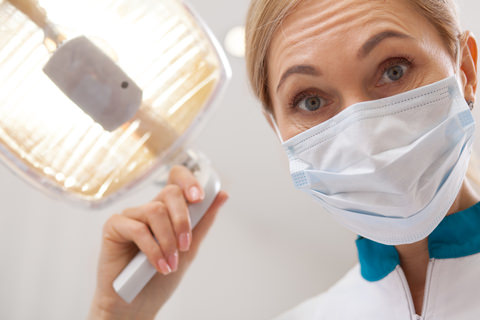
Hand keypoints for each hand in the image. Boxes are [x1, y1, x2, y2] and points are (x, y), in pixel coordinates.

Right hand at [88, 165, 228, 319]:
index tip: (199, 198)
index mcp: (167, 210)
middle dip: (183, 220)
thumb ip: (203, 221)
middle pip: (170, 192)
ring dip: (168, 240)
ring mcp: (130, 216)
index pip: (177, 178)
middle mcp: (148, 209)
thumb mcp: (189, 249)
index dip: (189, 180)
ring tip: (171, 263)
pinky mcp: (113, 226)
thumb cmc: (160, 278)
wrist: (137, 305)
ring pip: (155, 211)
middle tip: (186, 246)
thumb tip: (223, 195)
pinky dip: (152, 249)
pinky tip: (159, 266)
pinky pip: (137, 228)